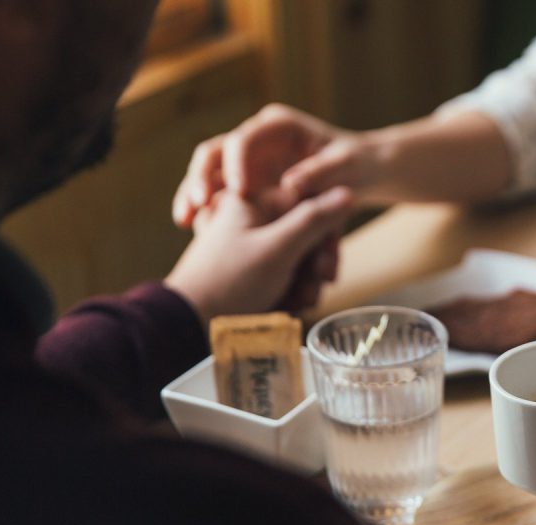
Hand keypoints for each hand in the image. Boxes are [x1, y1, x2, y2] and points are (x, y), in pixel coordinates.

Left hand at [164, 187, 353, 323]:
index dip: (325, 234)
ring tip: (298, 303)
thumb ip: (314, 220)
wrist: (188, 322)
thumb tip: (346, 191)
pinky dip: (290, 290)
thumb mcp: (278, 248)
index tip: (326, 263)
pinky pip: (282, 273)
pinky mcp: (249, 269)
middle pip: (305, 233)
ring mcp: (250, 245)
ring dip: (305, 282)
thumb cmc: (229, 282)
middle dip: (314, 265)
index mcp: (253, 200)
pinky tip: (287, 306)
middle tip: (315, 288)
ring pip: (297, 257)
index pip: (308, 204)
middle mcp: (252, 219)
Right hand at [172, 103, 385, 228]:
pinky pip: (216, 194)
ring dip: (193, 194)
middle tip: (197, 204)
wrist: (362, 174)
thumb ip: (321, 172)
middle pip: (215, 152)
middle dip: (201, 177)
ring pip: (209, 173)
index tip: (238, 191)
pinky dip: (205, 209)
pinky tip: (194, 229)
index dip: (236, 163)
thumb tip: (291, 184)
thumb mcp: (346, 166)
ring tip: (185, 220)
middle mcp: (257, 139)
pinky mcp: (246, 183)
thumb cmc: (357, 165)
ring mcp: (248, 160)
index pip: (245, 138)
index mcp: (278, 126)